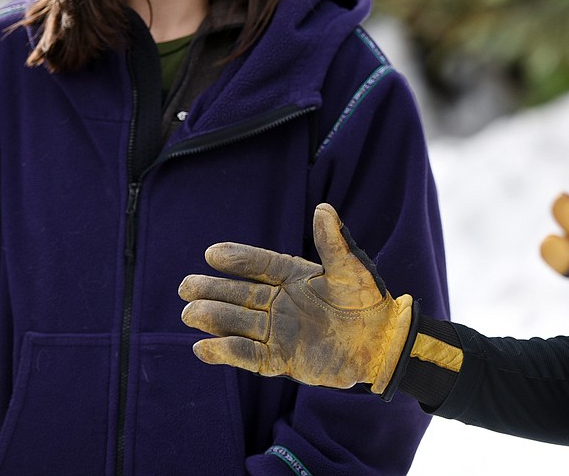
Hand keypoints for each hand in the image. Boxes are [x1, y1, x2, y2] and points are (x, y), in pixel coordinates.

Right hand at [179, 203, 415, 397]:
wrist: (382, 342)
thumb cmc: (368, 301)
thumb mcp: (352, 269)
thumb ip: (334, 243)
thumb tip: (324, 208)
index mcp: (295, 277)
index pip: (260, 265)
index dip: (237, 259)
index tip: (212, 253)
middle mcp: (281, 303)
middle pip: (240, 295)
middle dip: (213, 290)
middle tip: (186, 286)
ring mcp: (280, 331)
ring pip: (240, 324)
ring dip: (215, 320)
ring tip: (190, 313)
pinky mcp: (282, 359)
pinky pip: (251, 356)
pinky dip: (228, 353)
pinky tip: (203, 349)